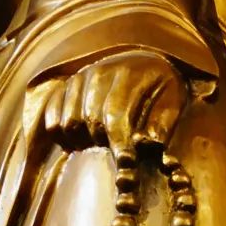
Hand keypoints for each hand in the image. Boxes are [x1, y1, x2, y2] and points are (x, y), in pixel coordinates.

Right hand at [38, 49, 186, 157]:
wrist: (143, 61)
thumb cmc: (161, 88)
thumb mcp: (173, 102)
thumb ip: (163, 124)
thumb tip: (149, 145)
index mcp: (130, 75)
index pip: (116, 115)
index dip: (119, 142)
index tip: (125, 163)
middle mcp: (100, 72)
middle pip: (90, 121)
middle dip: (102, 143)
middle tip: (115, 152)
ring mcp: (80, 77)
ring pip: (68, 122)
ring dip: (82, 141)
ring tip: (99, 143)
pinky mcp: (66, 84)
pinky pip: (52, 115)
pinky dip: (62, 134)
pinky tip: (80, 138)